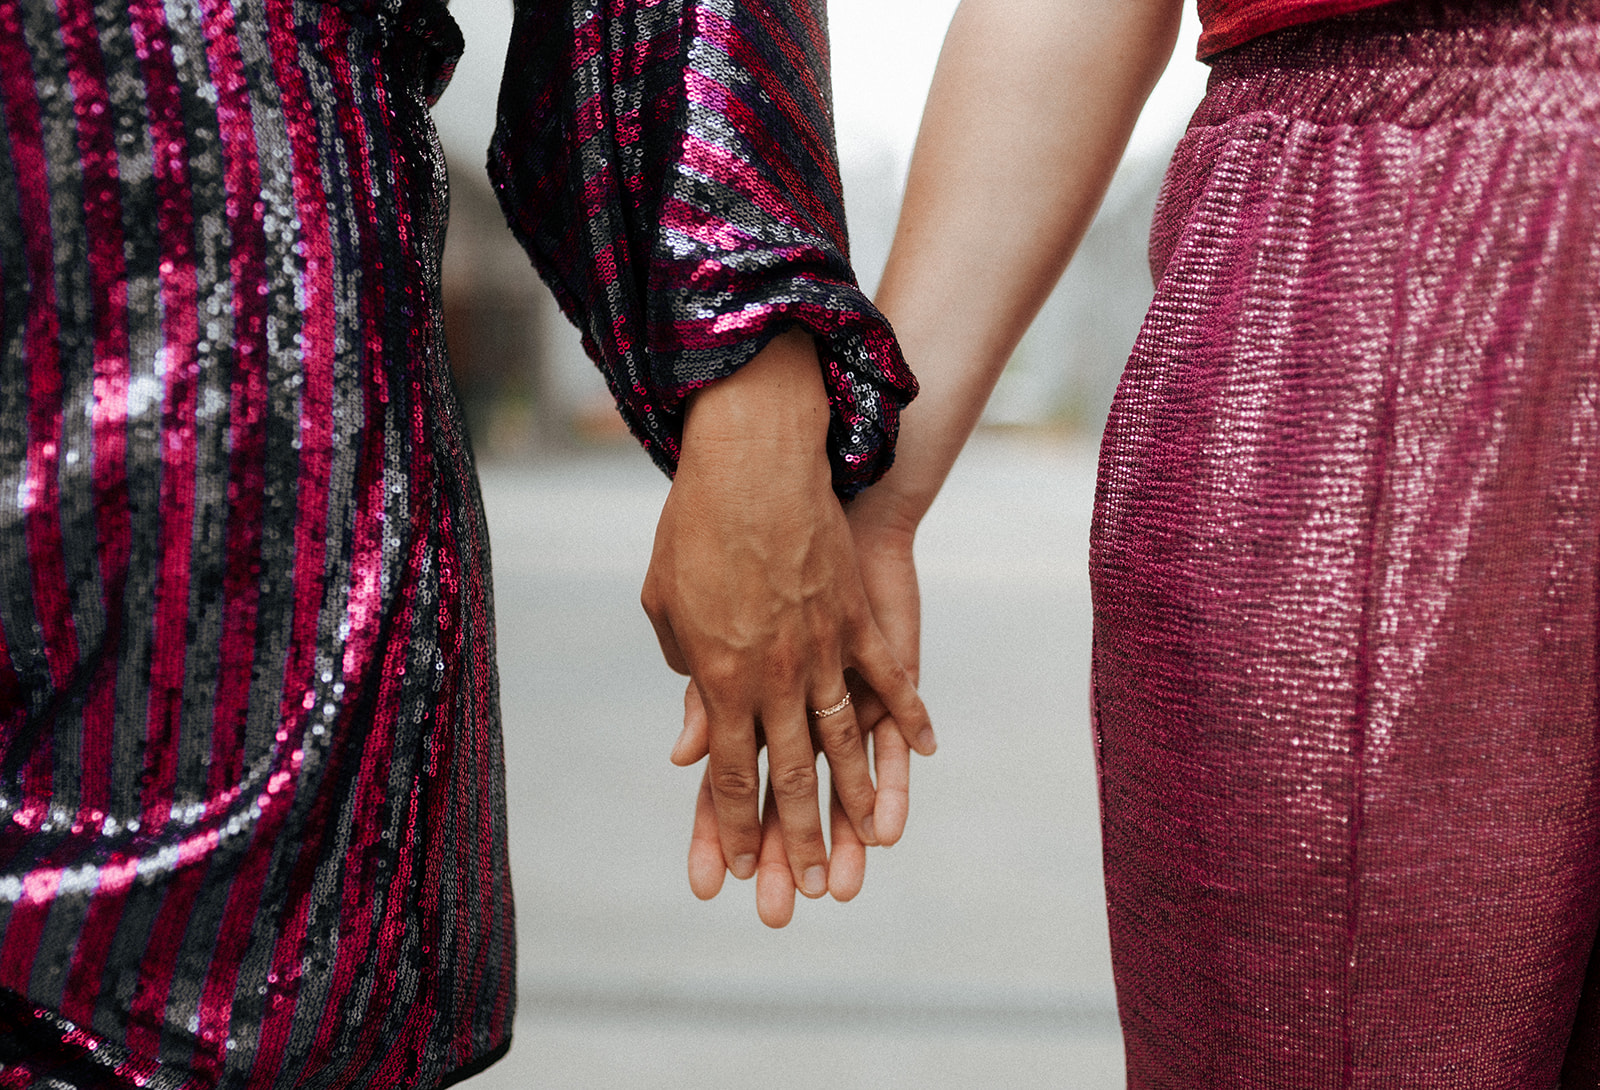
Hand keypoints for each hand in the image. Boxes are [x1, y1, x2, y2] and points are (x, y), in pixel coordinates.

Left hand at [641, 330, 933, 910]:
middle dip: (796, 838)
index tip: (738, 870)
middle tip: (806, 891)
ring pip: (844, 739)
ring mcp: (823, 648)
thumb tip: (693, 725)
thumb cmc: (695, 526)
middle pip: (789, 773)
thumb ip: (686, 669)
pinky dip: (908, 717)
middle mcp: (776, 675)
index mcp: (721, 677)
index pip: (729, 770)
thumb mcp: (666, 601)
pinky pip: (889, 679)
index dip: (735, 825)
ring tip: (869, 845)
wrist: (753, 459)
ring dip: (856, 798)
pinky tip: (923, 755)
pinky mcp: (859, 619)